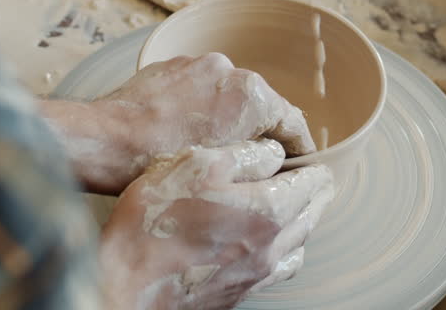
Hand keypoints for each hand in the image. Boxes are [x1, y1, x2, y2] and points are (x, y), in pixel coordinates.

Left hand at [40, 53, 316, 193]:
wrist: (105, 140)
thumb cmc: (160, 162)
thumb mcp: (225, 169)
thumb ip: (261, 157)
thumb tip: (277, 160)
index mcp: (253, 95)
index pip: (294, 124)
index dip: (300, 152)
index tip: (299, 169)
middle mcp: (230, 70)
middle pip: (261, 107)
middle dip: (260, 134)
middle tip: (254, 166)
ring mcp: (198, 63)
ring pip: (227, 96)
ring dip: (227, 119)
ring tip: (211, 150)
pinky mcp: (172, 65)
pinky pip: (198, 87)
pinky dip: (198, 106)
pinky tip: (182, 132)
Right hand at [100, 140, 333, 309]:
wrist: (127, 281)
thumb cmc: (155, 220)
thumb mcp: (195, 164)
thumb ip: (243, 155)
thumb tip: (273, 152)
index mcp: (266, 210)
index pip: (309, 185)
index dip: (314, 168)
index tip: (317, 162)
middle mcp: (269, 246)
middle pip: (310, 217)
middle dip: (316, 196)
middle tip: (317, 182)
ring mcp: (255, 275)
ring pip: (297, 247)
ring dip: (303, 225)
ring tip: (297, 211)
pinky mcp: (237, 292)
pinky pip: (276, 271)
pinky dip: (284, 252)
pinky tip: (268, 246)